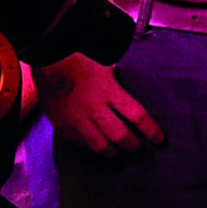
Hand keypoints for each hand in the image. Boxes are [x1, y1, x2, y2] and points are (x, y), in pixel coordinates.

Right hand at [38, 55, 164, 156]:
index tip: (159, 138)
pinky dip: (88, 145)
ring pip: (100, 146)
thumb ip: (119, 77)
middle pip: (121, 137)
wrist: (47, 58)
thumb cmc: (78, 56)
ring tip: (118, 152)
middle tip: (138, 147)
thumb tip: (134, 83)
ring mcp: (77, 119)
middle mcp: (94, 108)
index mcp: (109, 90)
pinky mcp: (62, 125)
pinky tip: (93, 141)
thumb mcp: (105, 61)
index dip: (151, 130)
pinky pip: (79, 143)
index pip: (137, 116)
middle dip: (133, 146)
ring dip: (113, 151)